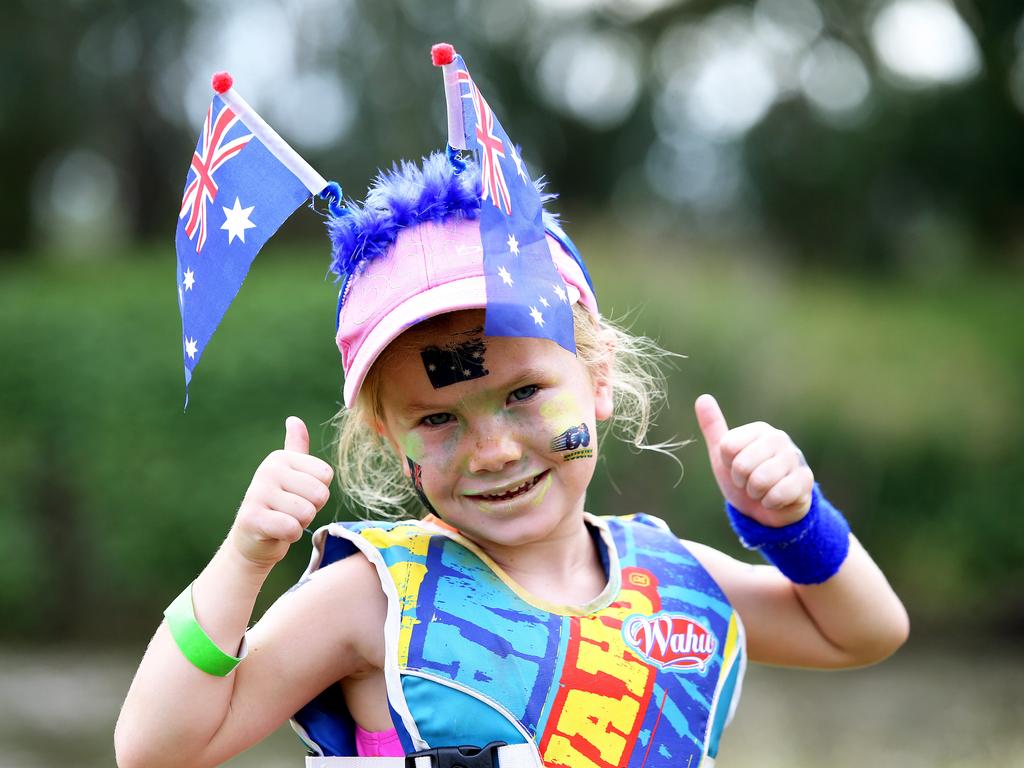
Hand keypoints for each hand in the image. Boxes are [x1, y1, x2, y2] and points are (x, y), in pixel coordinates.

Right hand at [229, 417, 334, 569]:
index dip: (318, 492)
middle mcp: (267, 469)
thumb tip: (294, 420)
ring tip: (283, 520)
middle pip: (319, 494)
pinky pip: (292, 528)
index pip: (326, 475)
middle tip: (291, 512)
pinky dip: (289, 536)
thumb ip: (296, 448)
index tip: (299, 496)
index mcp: (281, 457)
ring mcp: (257, 492)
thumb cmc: (280, 505)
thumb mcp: (290, 474)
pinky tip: (276, 532)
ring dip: (300, 524)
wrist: (252, 540)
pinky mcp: (252, 518)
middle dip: (310, 510)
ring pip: (306, 513)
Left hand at [695, 394, 812, 526]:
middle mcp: (779, 439)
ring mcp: (795, 458)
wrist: (768, 508)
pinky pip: (777, 495)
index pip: (728, 447)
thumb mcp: (724, 455)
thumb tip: (703, 398)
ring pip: (759, 480)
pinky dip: (770, 502)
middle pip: (741, 465)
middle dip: (741, 481)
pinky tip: (775, 499)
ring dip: (755, 493)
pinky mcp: (805, 480)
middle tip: (749, 481)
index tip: (736, 467)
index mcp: (759, 430)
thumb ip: (713, 427)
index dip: (728, 464)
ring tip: (762, 490)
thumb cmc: (745, 478)